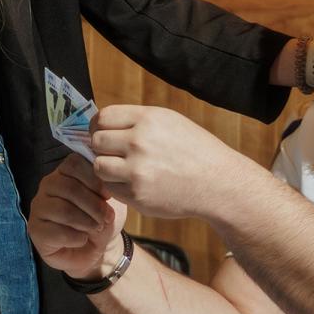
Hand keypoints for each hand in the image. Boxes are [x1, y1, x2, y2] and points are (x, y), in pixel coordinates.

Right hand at [27, 156, 127, 281]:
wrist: (99, 250)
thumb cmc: (102, 220)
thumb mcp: (111, 201)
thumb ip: (106, 188)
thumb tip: (105, 183)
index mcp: (65, 172)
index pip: (74, 163)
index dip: (94, 180)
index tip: (108, 196)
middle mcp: (48, 186)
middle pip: (69, 187)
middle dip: (94, 205)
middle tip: (106, 218)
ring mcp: (38, 207)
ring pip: (63, 210)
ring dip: (86, 222)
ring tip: (97, 228)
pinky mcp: (35, 230)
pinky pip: (57, 232)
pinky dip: (77, 238)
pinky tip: (82, 240)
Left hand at [88, 105, 247, 220]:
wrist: (218, 183)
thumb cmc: (193, 150)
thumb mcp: (169, 122)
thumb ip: (135, 121)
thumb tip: (101, 125)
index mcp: (147, 119)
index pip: (102, 118)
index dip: (97, 126)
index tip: (101, 133)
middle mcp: (139, 142)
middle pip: (96, 141)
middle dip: (101, 147)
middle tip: (112, 153)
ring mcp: (137, 170)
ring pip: (98, 166)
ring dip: (106, 168)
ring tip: (122, 169)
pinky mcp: (137, 195)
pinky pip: (110, 188)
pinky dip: (117, 186)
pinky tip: (133, 183)